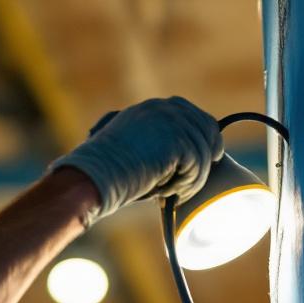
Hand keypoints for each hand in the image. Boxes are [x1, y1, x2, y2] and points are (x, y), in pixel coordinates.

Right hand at [50, 96, 223, 226]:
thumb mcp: (133, 150)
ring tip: (174, 192)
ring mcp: (171, 121)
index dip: (204, 136)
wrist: (95, 176)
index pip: (192, 114)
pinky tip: (170, 192)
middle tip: (194, 181)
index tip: (209, 157)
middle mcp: (163, 108)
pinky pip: (198, 165)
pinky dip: (188, 184)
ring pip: (204, 151)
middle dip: (207, 155)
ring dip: (193, 177)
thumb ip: (154, 144)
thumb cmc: (107, 172)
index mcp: (152, 108)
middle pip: (206, 127)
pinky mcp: (177, 139)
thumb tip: (179, 159)